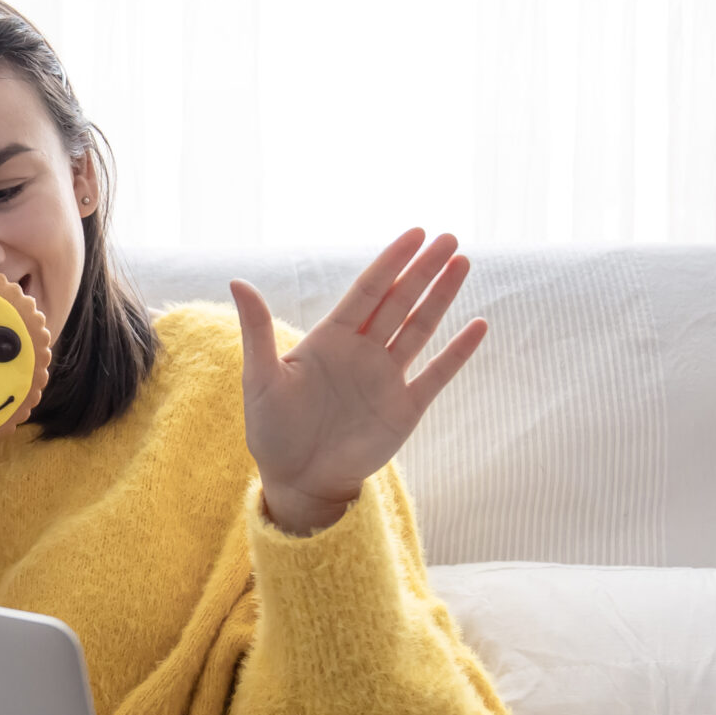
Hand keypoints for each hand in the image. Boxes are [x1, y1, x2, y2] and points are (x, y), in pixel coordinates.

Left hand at [231, 229, 487, 535]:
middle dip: (423, 270)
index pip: (368, 290)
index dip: (391, 261)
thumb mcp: (260, 378)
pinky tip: (478, 325)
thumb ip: (257, 330)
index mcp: (331, 339)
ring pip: (420, 327)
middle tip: (449, 238)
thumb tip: (237, 280)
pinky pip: (437, 374)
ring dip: (441, 297)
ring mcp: (386, 378)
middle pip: (399, 301)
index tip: (415, 234)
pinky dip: (457, 352)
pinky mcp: (404, 409)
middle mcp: (363, 352)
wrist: (297, 480)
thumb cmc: (272, 430)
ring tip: (462, 263)